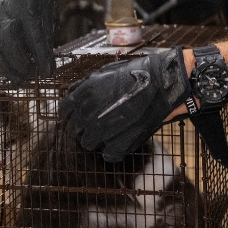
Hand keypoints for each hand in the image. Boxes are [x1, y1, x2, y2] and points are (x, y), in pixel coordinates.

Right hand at [0, 0, 54, 82]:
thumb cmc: (39, 0)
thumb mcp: (49, 11)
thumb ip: (47, 33)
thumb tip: (45, 62)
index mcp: (27, 3)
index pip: (35, 34)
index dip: (42, 57)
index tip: (47, 72)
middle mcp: (6, 9)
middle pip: (8, 40)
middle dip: (20, 62)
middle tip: (29, 75)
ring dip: (4, 66)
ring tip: (17, 78)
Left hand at [61, 47, 191, 161]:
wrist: (162, 84)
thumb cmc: (135, 75)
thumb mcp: (104, 72)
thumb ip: (84, 85)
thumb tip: (72, 95)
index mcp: (84, 95)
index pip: (65, 112)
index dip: (72, 114)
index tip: (79, 115)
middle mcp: (89, 114)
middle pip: (76, 130)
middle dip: (85, 126)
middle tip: (99, 122)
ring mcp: (104, 132)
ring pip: (88, 144)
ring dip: (97, 139)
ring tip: (110, 132)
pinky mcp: (120, 144)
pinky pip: (108, 155)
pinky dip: (112, 151)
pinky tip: (120, 141)